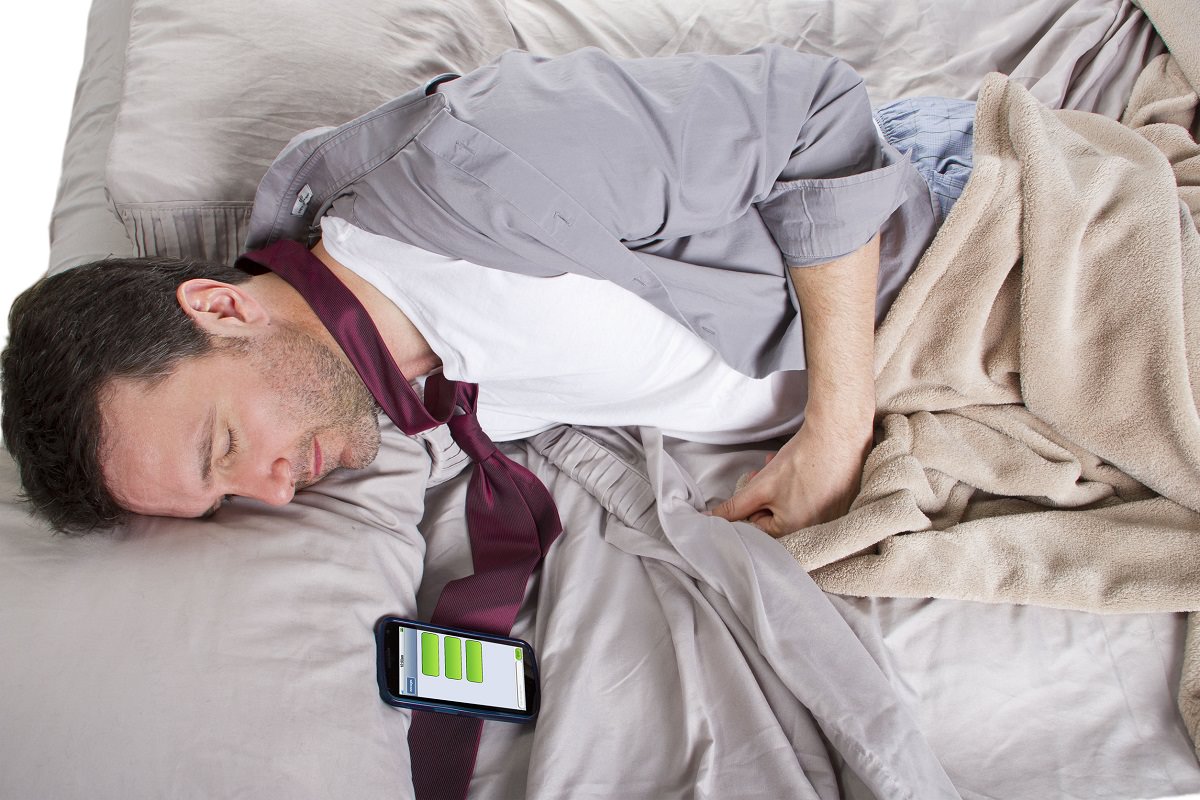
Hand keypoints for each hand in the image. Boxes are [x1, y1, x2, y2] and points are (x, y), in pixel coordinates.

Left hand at [709, 419, 870, 536]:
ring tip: (782, 466)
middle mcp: (817, 530)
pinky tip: (800, 469)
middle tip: (767, 475)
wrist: (837, 434)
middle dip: (767, 495)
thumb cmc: (801, 461)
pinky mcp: (842, 503)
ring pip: (793, 506)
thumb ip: (735, 507)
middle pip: (778, 517)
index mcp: (796, 532)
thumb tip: (711, 518)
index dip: (753, 504)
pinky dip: (802, 486)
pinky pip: (813, 500)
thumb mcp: (761, 486)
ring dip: (781, 488)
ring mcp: (832, 517)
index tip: (756, 485)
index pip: (760, 527)